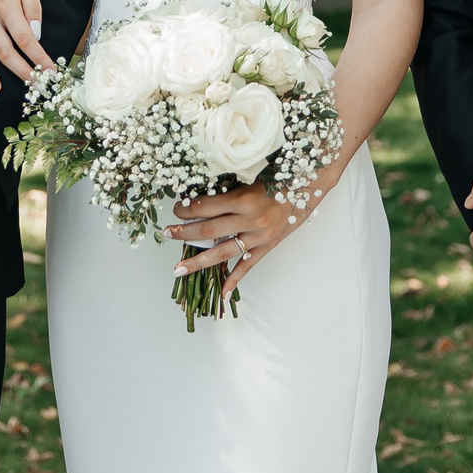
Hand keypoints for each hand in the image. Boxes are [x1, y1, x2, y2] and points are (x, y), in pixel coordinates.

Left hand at [167, 179, 317, 301]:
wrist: (306, 188)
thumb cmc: (276, 178)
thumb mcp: (249, 178)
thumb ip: (227, 190)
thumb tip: (197, 200)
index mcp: (243, 199)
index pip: (206, 207)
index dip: (187, 209)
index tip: (176, 209)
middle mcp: (250, 220)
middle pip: (209, 230)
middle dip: (184, 233)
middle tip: (166, 233)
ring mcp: (258, 237)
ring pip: (222, 252)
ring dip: (198, 261)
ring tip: (179, 269)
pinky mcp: (266, 247)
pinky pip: (247, 267)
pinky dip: (234, 281)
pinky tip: (222, 294)